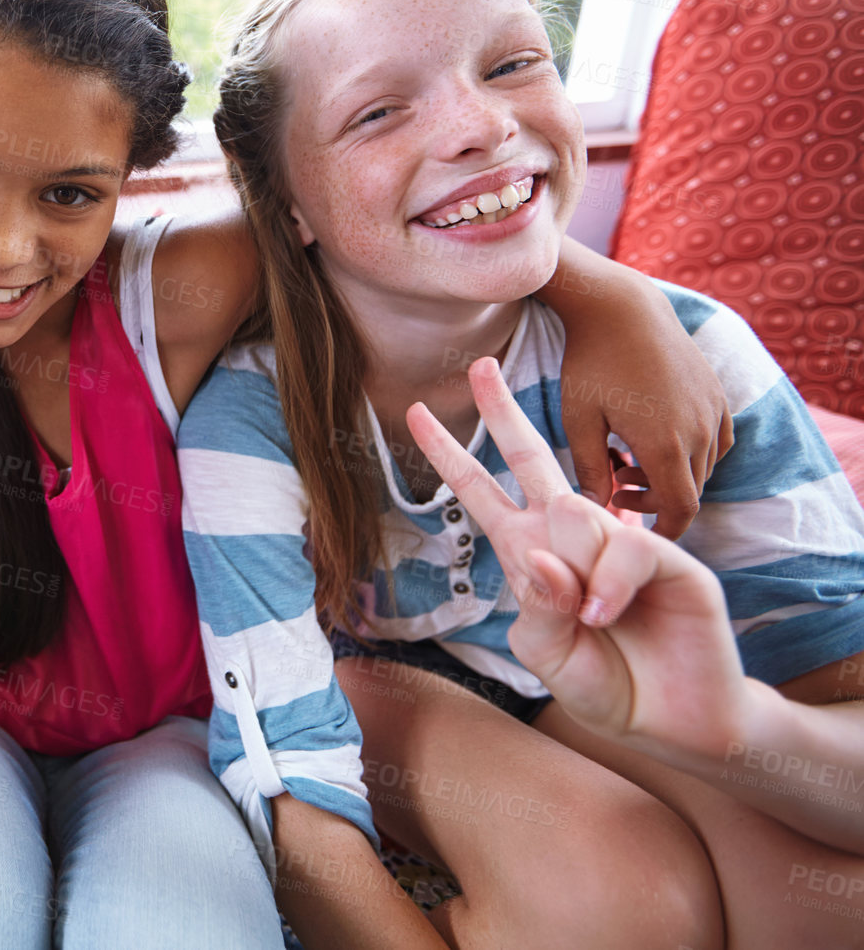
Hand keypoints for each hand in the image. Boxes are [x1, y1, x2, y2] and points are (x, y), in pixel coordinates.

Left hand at [408, 357, 745, 759]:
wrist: (672, 720)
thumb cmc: (605, 683)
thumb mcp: (546, 653)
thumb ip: (536, 608)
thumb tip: (539, 555)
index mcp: (530, 553)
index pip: (482, 493)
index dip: (449, 455)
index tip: (413, 412)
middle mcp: (571, 537)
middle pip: (534, 460)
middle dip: (502, 413)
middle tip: (479, 365)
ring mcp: (618, 540)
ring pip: (573, 514)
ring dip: (573, 571)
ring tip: (594, 620)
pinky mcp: (665, 554)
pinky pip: (623, 545)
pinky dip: (607, 585)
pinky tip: (607, 615)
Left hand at [556, 278, 732, 537]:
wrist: (621, 308)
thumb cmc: (591, 363)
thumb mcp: (580, 421)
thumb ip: (590, 471)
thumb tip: (593, 510)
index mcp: (666, 443)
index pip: (682, 508)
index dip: (665, 529)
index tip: (635, 527)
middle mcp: (700, 431)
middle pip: (692, 490)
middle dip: (656, 499)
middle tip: (616, 481)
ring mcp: (714, 411)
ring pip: (703, 467)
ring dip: (671, 475)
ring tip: (626, 457)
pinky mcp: (717, 395)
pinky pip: (717, 442)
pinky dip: (692, 453)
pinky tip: (656, 439)